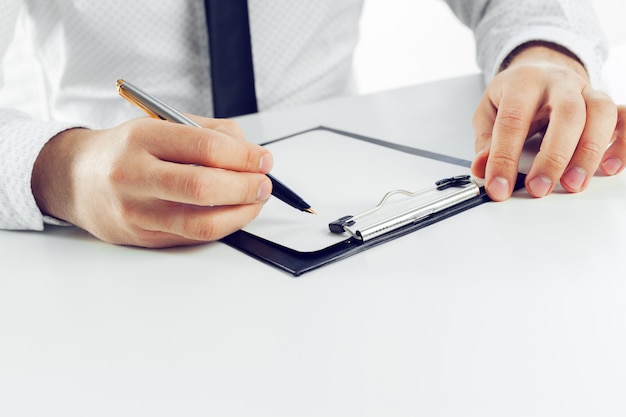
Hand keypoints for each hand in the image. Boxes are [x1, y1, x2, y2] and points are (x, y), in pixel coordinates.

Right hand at [31, 116, 273, 247]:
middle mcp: (134, 175)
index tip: (263, 160)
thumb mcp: (162, 124)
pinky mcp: (142, 237)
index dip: (244, 156)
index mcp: (142, 138)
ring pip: (201, 222)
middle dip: (245, 187)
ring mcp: (136, 211)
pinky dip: (222, 226)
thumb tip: (252, 154)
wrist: (77, 178)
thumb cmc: (127, 150)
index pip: (206, 147)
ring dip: (241, 214)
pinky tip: (232, 214)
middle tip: (263, 184)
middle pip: (204, 188)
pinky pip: (193, 237)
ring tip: (254, 202)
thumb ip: (210, 132)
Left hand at [471, 42, 624, 200]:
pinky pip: (624, 117)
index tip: (499, 186)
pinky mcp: (605, 102)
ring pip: (600, 114)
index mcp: (524, 82)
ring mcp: (586, 90)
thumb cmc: (514, 92)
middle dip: (554, 157)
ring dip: (589, 153)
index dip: (504, 158)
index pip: (513, 121)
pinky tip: (610, 167)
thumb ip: (485, 141)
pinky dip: (621, 143)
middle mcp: (559, 83)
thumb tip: (482, 168)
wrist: (541, 66)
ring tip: (573, 184)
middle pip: (566, 115)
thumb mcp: (489, 111)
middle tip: (539, 189)